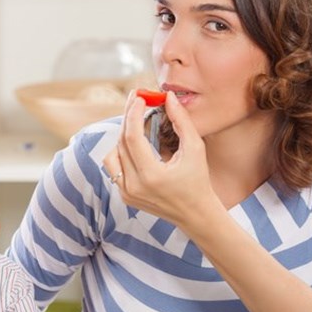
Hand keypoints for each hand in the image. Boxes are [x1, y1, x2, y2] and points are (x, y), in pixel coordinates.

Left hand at [103, 91, 215, 224]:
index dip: (133, 114)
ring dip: (124, 135)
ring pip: (113, 154)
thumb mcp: (195, 149)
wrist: (195, 214)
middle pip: (121, 143)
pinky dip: (122, 152)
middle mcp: (134, 187)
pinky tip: (136, 144)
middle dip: (128, 118)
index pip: (132, 138)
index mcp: (151, 176)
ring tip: (138, 122)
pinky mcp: (124, 196)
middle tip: (136, 100)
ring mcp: (126, 193)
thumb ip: (181, 121)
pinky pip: (114, 167)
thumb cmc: (198, 180)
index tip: (139, 97)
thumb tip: (168, 97)